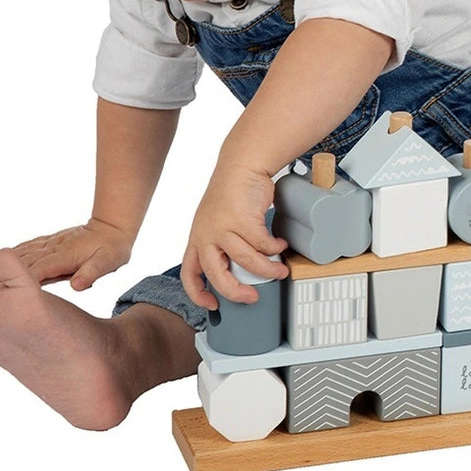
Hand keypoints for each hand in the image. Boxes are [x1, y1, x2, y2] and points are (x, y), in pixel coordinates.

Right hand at [12, 218, 134, 289]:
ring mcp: (48, 244)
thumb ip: (91, 274)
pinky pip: (25, 249)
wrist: (113, 227)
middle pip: (20, 263)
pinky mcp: (48, 243)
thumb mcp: (108, 263)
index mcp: (64, 257)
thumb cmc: (112, 249)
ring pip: (18, 255)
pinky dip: (9, 258)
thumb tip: (77, 285)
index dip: (15, 280)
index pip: (35, 270)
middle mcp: (52, 249)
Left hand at [181, 167, 287, 309]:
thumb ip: (222, 245)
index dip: (198, 294)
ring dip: (267, 269)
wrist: (241, 165)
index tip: (212, 305)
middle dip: (237, 292)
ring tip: (280, 269)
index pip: (190, 274)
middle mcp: (206, 235)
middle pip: (217, 275)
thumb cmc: (232, 193)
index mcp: (198, 238)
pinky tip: (280, 244)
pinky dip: (274, 247)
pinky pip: (262, 244)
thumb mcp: (217, 222)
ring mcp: (223, 227)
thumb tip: (239, 270)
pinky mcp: (242, 220)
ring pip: (246, 260)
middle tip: (252, 297)